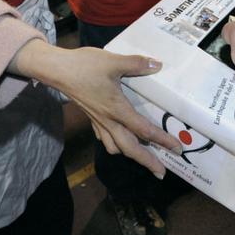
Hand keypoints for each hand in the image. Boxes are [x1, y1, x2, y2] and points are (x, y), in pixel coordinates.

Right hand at [8, 41, 180, 177]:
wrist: (58, 71)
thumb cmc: (85, 66)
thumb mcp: (113, 61)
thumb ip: (136, 64)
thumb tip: (158, 64)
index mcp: (117, 109)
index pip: (143, 130)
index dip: (162, 140)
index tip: (177, 149)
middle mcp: (108, 120)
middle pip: (129, 148)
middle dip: (146, 162)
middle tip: (161, 172)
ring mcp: (98, 121)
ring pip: (115, 146)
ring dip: (130, 154)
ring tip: (143, 157)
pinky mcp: (91, 117)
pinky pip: (105, 138)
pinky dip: (115, 144)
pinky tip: (118, 141)